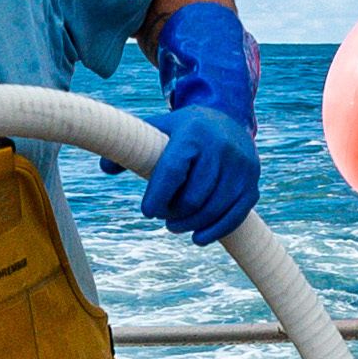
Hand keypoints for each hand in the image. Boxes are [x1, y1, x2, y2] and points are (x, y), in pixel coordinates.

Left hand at [142, 0, 261, 244]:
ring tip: (175, 225)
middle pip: (193, 198)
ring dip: (190, 225)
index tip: (148, 211)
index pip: (173, 172)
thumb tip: (105, 167)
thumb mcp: (158, 129)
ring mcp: (241, 168)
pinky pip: (235, 216)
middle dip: (173, 213)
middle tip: (162, 217)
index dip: (158, 197)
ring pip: (212, 210)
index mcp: (194, 133)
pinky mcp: (252, 184)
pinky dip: (214, 231)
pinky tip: (198, 238)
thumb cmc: (185, 131)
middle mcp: (221, 148)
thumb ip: (131, 148)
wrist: (229, 120)